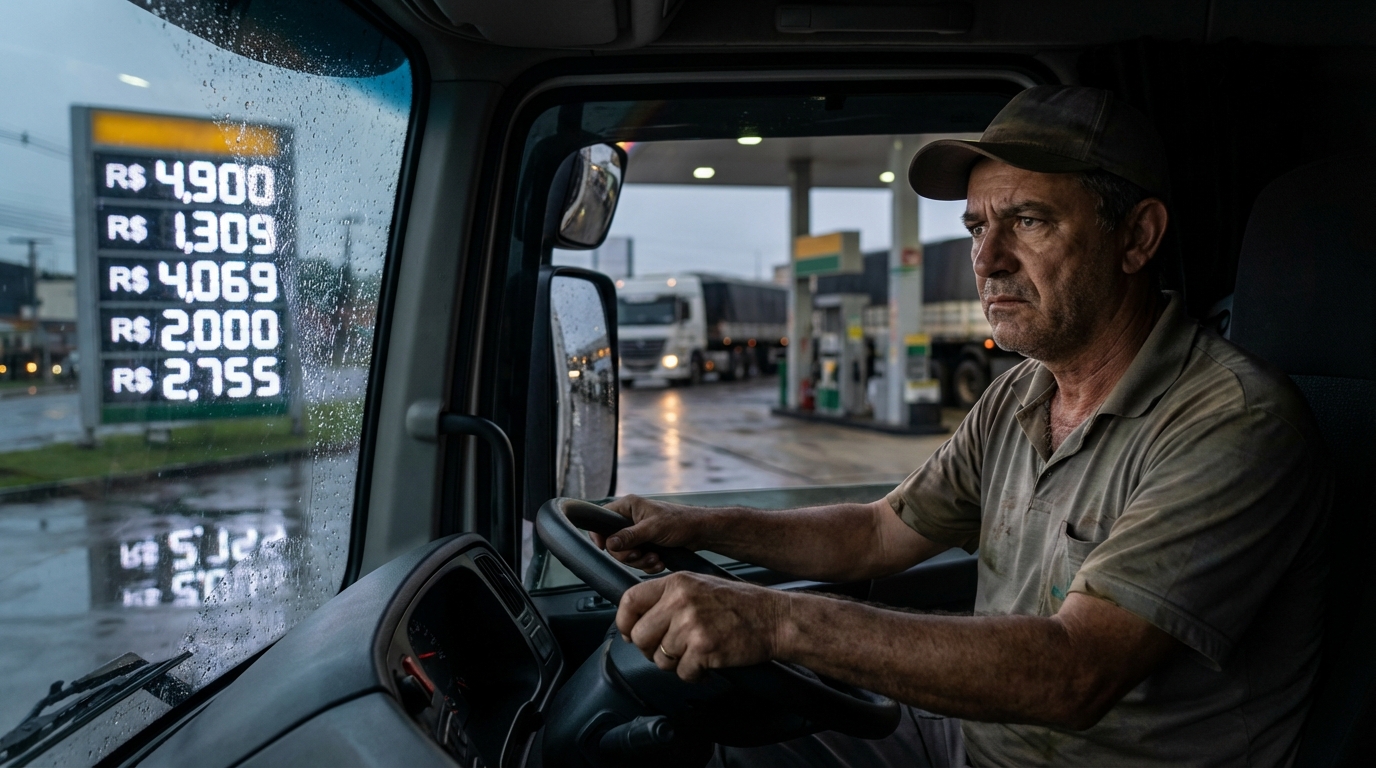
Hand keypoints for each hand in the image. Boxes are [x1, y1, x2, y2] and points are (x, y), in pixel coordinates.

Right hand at [594, 494, 708, 573]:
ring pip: (626, 554)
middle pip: (613, 543)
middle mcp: (630, 520)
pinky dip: (648, 564)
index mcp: (628, 507)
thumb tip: (609, 543)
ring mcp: (637, 534)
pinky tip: (659, 561)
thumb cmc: (680, 521)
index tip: (604, 548)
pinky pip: (638, 560)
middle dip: (628, 554)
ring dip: (640, 561)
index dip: (599, 534)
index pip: (602, 519)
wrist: (699, 532)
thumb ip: (630, 536)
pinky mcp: (645, 545)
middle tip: (640, 555)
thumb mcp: (652, 528)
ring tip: (655, 558)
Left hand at [616, 572, 787, 682]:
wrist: (775, 618)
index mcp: (676, 582)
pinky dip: (695, 674)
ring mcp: (692, 625)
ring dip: (677, 663)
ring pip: (660, 659)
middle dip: (651, 650)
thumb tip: (636, 620)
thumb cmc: (740, 604)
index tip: (629, 633)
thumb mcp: (699, 585)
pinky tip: (708, 663)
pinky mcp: (704, 649)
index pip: (630, 600)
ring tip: (696, 653)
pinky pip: (683, 673)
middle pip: (639, 636)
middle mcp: (680, 601)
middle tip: (670, 651)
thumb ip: (668, 598)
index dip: (624, 622)